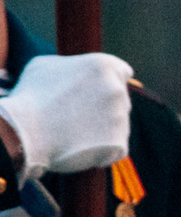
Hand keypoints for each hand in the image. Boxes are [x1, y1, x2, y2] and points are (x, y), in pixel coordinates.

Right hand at [0, 53, 132, 175]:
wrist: (23, 133)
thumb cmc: (29, 98)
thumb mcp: (45, 67)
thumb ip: (72, 65)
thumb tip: (80, 72)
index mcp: (104, 66)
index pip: (122, 73)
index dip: (108, 83)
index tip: (96, 93)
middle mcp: (118, 89)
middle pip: (119, 101)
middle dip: (102, 108)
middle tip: (73, 116)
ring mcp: (120, 117)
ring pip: (117, 125)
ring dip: (101, 130)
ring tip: (70, 132)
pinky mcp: (118, 143)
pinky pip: (115, 148)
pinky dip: (101, 151)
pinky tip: (78, 148)